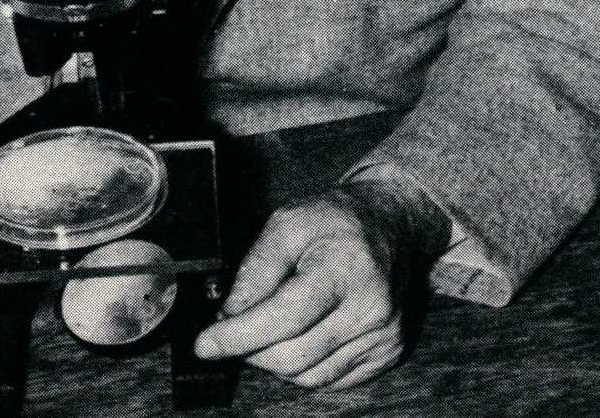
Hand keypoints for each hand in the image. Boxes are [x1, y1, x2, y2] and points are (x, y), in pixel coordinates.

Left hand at [193, 176, 447, 388]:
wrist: (395, 224)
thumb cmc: (338, 219)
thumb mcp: (288, 221)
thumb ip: (256, 268)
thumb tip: (228, 315)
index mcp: (345, 267)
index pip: (284, 317)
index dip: (238, 336)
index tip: (204, 344)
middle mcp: (371, 308)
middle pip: (294, 356)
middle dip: (251, 350)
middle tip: (232, 332)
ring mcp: (384, 336)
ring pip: (309, 377)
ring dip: (275, 361)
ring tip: (265, 330)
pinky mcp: (389, 353)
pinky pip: (331, 380)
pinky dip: (304, 367)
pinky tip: (297, 338)